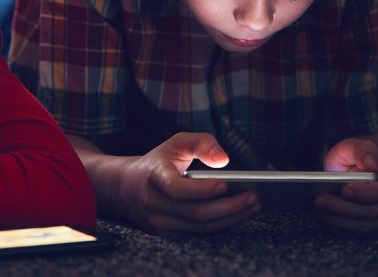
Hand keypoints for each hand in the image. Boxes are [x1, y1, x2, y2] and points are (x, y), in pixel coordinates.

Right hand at [115, 132, 260, 233]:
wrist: (124, 188)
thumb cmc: (158, 163)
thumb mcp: (176, 143)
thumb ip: (201, 143)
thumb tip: (223, 160)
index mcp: (154, 176)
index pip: (176, 188)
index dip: (202, 189)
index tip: (225, 184)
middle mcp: (153, 203)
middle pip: (195, 212)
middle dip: (229, 207)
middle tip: (253, 198)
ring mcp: (158, 222)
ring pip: (199, 227)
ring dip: (230, 219)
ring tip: (252, 206)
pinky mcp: (166, 234)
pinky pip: (198, 234)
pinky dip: (221, 226)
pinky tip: (238, 215)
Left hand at [314, 138, 377, 234]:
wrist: (352, 171)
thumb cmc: (353, 158)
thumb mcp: (353, 147)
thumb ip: (362, 151)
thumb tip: (372, 164)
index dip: (365, 193)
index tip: (344, 190)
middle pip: (371, 212)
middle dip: (343, 208)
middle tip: (319, 200)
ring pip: (364, 227)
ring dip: (339, 220)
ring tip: (318, 210)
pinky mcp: (371, 227)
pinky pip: (356, 234)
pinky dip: (339, 228)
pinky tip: (323, 218)